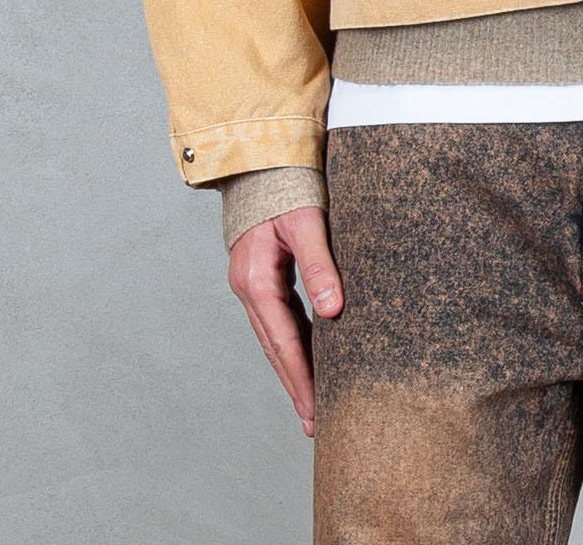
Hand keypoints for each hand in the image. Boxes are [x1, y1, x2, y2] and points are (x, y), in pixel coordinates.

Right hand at [227, 205, 344, 437]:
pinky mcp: (261, 274)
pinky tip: (307, 356)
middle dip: (294, 385)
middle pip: (273, 347)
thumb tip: (334, 311)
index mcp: (256, 279)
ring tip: (312, 403)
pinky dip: (291, 341)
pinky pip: (277, 317)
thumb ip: (320, 265)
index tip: (315, 411)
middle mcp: (248, 286)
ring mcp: (251, 282)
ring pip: (273, 336)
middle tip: (314, 425)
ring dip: (292, 368)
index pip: (282, 341)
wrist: (260, 157)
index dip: (300, 378)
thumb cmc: (285, 185)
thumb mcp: (307, 223)